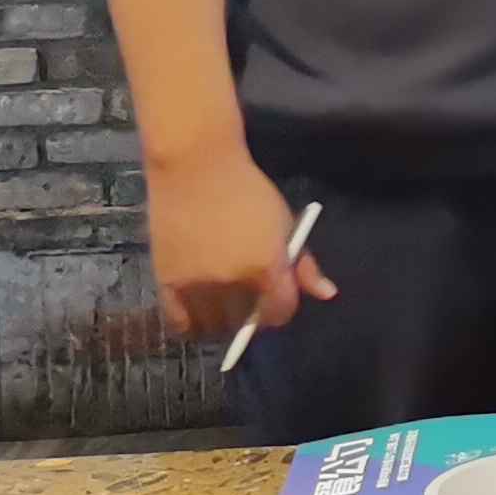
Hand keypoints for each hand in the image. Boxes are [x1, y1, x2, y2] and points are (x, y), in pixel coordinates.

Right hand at [142, 147, 333, 340]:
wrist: (196, 167)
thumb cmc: (247, 191)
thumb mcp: (284, 223)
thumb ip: (304, 264)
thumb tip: (328, 294)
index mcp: (266, 266)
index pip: (280, 311)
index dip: (282, 309)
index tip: (277, 299)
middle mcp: (232, 282)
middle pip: (247, 322)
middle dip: (254, 315)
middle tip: (250, 300)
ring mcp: (197, 284)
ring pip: (214, 327)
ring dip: (223, 322)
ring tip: (224, 304)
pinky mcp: (167, 282)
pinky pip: (180, 323)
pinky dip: (192, 325)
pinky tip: (199, 311)